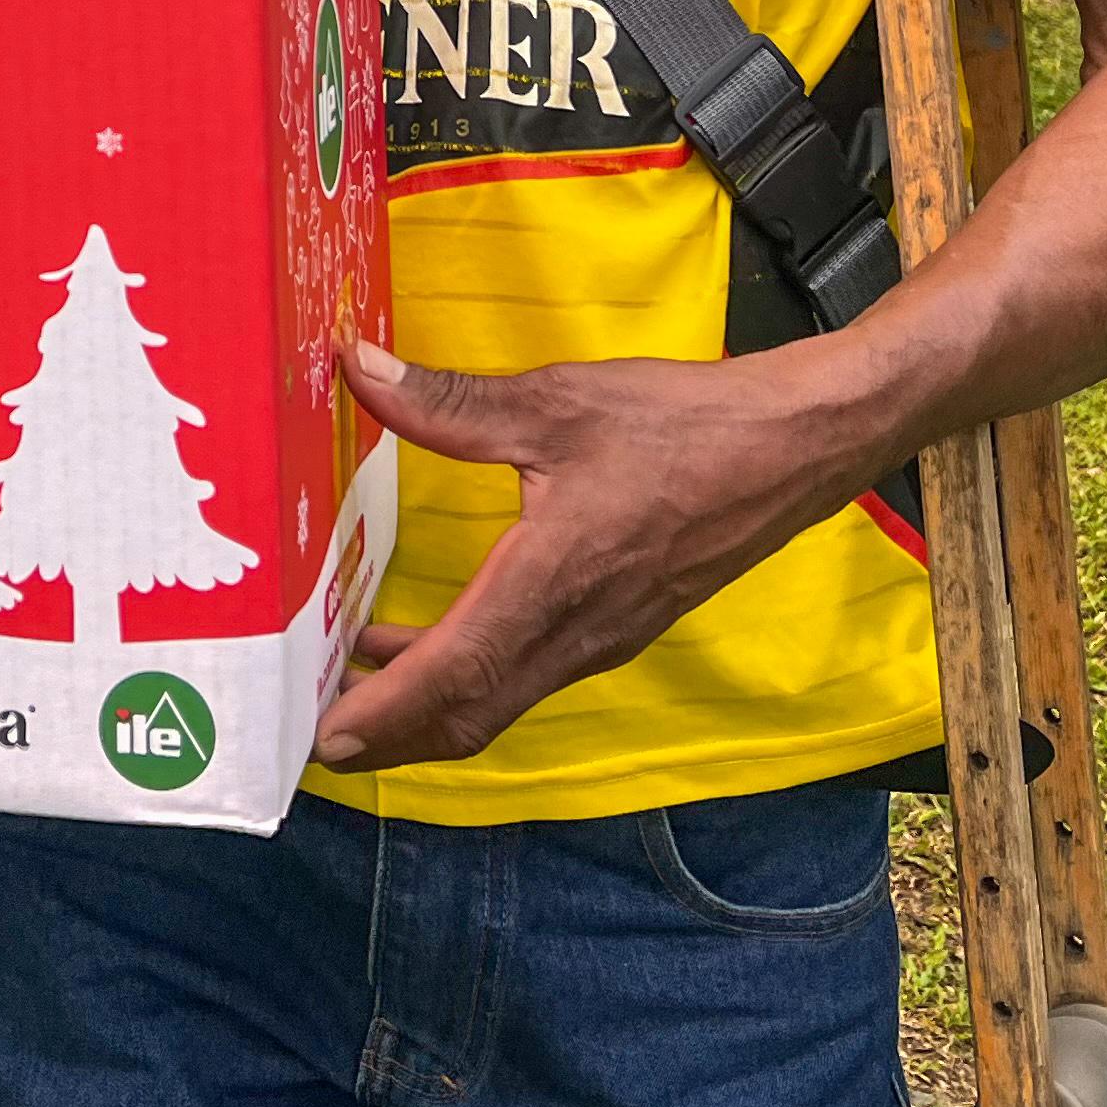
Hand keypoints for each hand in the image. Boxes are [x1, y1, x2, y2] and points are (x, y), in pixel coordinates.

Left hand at [311, 337, 887, 773]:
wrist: (793, 449)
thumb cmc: (680, 425)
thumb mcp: (556, 402)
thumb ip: (449, 401)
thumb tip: (358, 369)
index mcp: (555, 581)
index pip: (457, 674)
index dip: (385, 712)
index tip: (325, 737)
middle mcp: (577, 632)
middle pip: (470, 714)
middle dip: (389, 731)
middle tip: (312, 720)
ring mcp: (602, 637)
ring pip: (499, 699)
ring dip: (425, 702)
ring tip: (350, 675)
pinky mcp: (617, 626)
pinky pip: (527, 673)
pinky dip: (468, 674)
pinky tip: (431, 635)